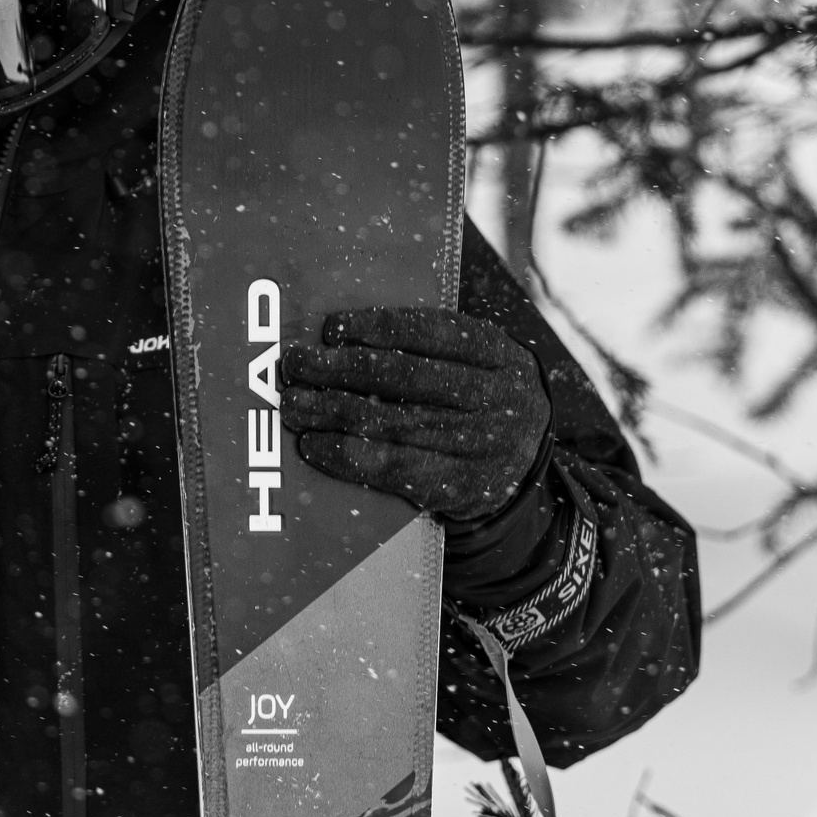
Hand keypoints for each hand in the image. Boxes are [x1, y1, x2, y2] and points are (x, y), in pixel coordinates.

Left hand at [280, 307, 549, 524]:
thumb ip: (427, 346)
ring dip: (331, 412)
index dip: (376, 327)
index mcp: (499, 354)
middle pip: (404, 378)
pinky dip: (346, 456)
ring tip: (292, 404)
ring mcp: (483, 447)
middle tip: (295, 364)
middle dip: (339, 369)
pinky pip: (393, 468)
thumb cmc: (477, 398)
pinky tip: (314, 445)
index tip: (330, 328)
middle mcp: (497, 398)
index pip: (432, 332)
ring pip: (392, 424)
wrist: (524, 465)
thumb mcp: (477, 362)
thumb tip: (338, 336)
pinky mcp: (462, 489)